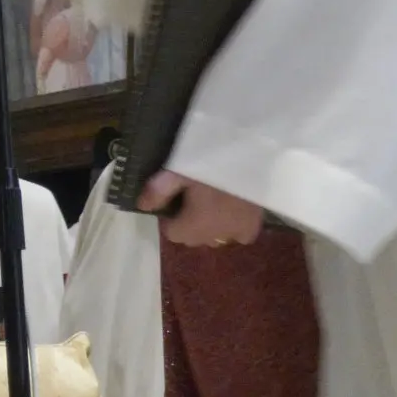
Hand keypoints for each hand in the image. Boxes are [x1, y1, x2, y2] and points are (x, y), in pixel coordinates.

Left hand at [140, 171, 265, 246]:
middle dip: (188, 224)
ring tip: (210, 203)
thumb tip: (141, 206)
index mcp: (195, 225)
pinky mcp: (254, 226)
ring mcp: (237, 232)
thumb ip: (158, 191)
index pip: (173, 235)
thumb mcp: (178, 171)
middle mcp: (216, 236)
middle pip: (193, 238)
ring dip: (209, 227)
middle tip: (191, 198)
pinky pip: (239, 235)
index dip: (169, 219)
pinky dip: (232, 227)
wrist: (252, 158)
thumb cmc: (211, 163)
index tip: (173, 201)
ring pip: (214, 239)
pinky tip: (230, 210)